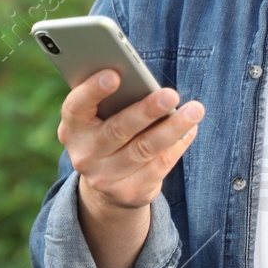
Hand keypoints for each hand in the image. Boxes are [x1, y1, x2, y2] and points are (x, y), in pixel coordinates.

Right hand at [58, 70, 204, 215]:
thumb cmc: (108, 130)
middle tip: (171, 94)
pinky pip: (159, 166)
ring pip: (144, 149)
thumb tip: (145, 83)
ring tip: (194, 110)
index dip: (92, 90)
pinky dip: (177, 145)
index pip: (76, 107)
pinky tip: (191, 129)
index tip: (114, 74)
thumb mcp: (101, 117)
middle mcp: (84, 155)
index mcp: (72, 128)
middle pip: (118, 130)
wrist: (105, 182)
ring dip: (173, 128)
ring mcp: (105, 178)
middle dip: (146, 111)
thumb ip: (113, 101)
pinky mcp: (129, 193)